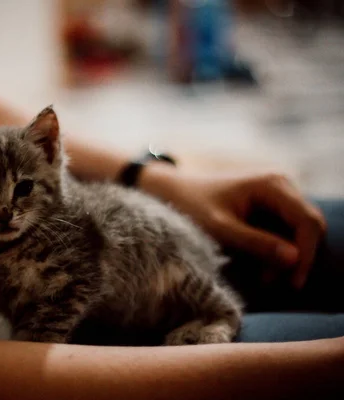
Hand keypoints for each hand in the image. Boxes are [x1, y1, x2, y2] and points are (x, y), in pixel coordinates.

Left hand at [140, 163, 326, 288]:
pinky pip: (282, 233)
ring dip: (284, 258)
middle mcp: (280, 187)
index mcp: (271, 185)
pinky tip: (258, 267)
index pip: (307, 221)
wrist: (170, 192)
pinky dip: (274, 252)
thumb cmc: (190, 206)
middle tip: (278, 284)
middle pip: (308, 227)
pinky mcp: (267, 209)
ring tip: (262, 278)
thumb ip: (256, 243)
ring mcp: (275, 197)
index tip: (292, 282)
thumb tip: (294, 259)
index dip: (306, 254)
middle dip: (296, 258)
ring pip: (296, 233)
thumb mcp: (220, 229)